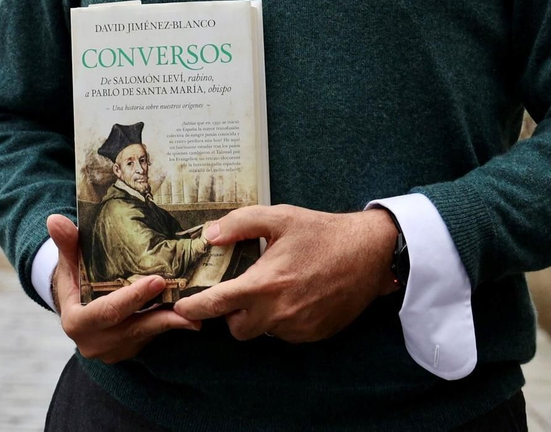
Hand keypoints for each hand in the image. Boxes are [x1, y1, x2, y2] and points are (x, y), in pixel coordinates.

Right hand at [46, 214, 200, 362]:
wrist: (77, 308)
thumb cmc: (75, 278)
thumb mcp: (69, 262)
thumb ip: (66, 243)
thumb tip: (55, 220)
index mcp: (76, 323)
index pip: (107, 311)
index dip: (132, 298)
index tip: (157, 280)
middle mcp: (94, 343)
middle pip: (132, 327)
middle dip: (161, 313)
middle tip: (187, 297)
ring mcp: (113, 351)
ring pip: (146, 336)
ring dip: (172, 324)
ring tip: (197, 314)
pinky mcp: (129, 352)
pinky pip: (151, 339)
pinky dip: (169, 326)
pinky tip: (190, 317)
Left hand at [172, 205, 397, 342]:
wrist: (370, 253)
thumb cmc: (322, 232)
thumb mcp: (279, 217)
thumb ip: (240, 224)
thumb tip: (209, 236)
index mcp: (265, 284)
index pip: (217, 304)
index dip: (194, 307)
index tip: (180, 307)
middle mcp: (279, 312)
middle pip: (237, 328)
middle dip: (233, 314)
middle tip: (242, 291)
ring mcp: (298, 328)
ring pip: (263, 332)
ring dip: (260, 317)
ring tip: (276, 288)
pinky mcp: (315, 334)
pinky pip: (287, 334)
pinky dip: (284, 320)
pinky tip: (296, 296)